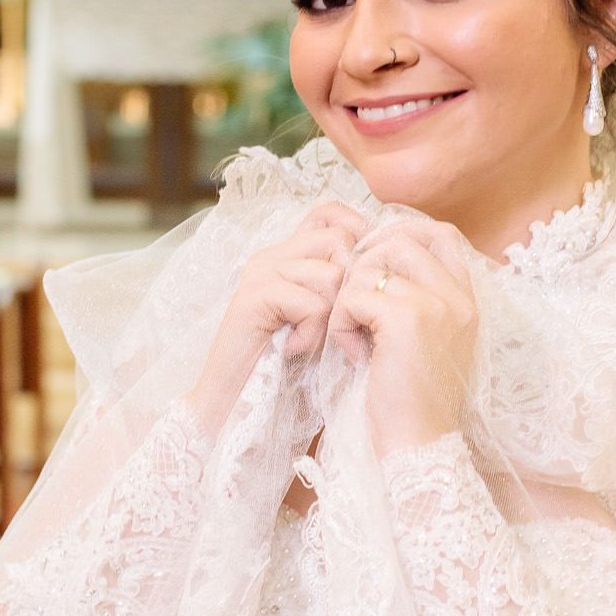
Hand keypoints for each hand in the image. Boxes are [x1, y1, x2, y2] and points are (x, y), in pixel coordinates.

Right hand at [185, 199, 370, 435]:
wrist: (234, 402)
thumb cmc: (284, 368)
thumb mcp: (321, 321)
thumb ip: (340, 290)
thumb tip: (381, 268)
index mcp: (288, 254)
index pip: (329, 212)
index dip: (357, 232)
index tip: (365, 276)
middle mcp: (272, 255)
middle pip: (339, 240)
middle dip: (350, 286)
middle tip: (336, 323)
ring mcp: (261, 273)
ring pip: (331, 275)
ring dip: (331, 318)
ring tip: (310, 340)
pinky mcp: (255, 297)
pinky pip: (311, 304)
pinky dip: (312, 334)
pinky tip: (294, 348)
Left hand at [325, 213, 479, 454]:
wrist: (420, 445)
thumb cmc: (415, 402)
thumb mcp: (429, 343)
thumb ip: (420, 301)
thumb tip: (377, 262)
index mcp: (466, 300)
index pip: (442, 234)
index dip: (401, 234)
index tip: (374, 263)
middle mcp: (457, 297)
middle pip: (399, 240)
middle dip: (364, 267)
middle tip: (357, 309)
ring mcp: (436, 305)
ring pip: (370, 267)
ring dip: (349, 300)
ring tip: (356, 338)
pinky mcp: (407, 319)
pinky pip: (354, 297)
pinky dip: (342, 324)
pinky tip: (354, 355)